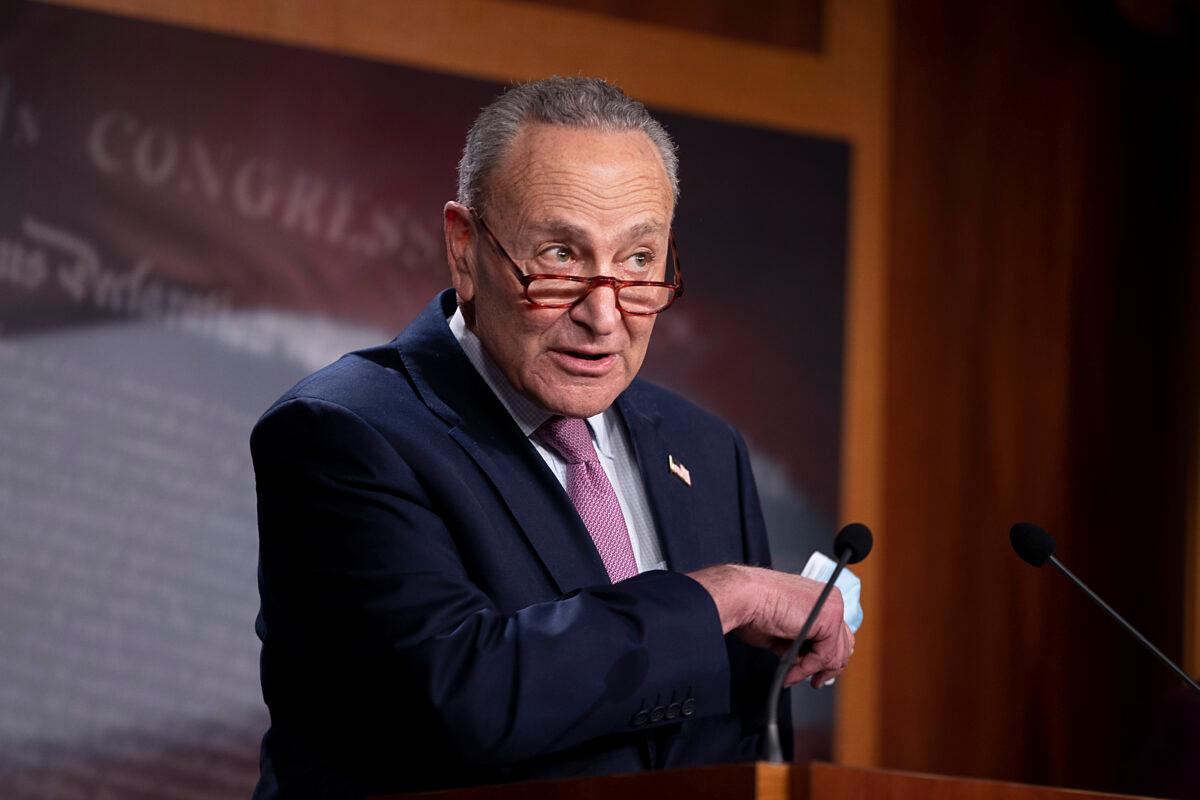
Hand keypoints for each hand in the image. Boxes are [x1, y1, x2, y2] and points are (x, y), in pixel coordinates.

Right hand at [688, 564, 854, 688]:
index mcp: (821, 598)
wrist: (743, 597)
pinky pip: (824, 656)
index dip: (828, 658)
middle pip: (843, 645)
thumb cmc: (753, 607)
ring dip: (811, 670)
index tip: (818, 673)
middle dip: (827, 668)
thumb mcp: (784, 630)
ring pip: (835, 654)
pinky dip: (806, 668)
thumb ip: (802, 642)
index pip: (837, 634)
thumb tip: (807, 659)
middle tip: (814, 681)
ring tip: (792, 675)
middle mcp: (830, 599)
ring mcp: (832, 608)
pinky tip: (791, 671)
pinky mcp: (828, 619)